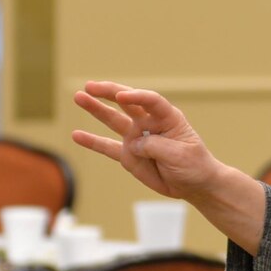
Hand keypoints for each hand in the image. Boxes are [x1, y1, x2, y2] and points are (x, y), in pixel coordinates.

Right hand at [70, 81, 222, 200]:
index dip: (136, 96)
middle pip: (126, 103)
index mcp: (167, 117)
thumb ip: (155, 146)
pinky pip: (107, 147)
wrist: (194, 184)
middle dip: (108, 93)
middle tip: (90, 86)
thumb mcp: (180, 154)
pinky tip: (76, 135)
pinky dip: (92, 142)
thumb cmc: (193, 164)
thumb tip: (132, 144)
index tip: (122, 97)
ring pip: (113, 120)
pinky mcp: (128, 155)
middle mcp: (149, 123)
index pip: (151, 101)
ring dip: (95, 109)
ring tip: (78, 97)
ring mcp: (136, 138)